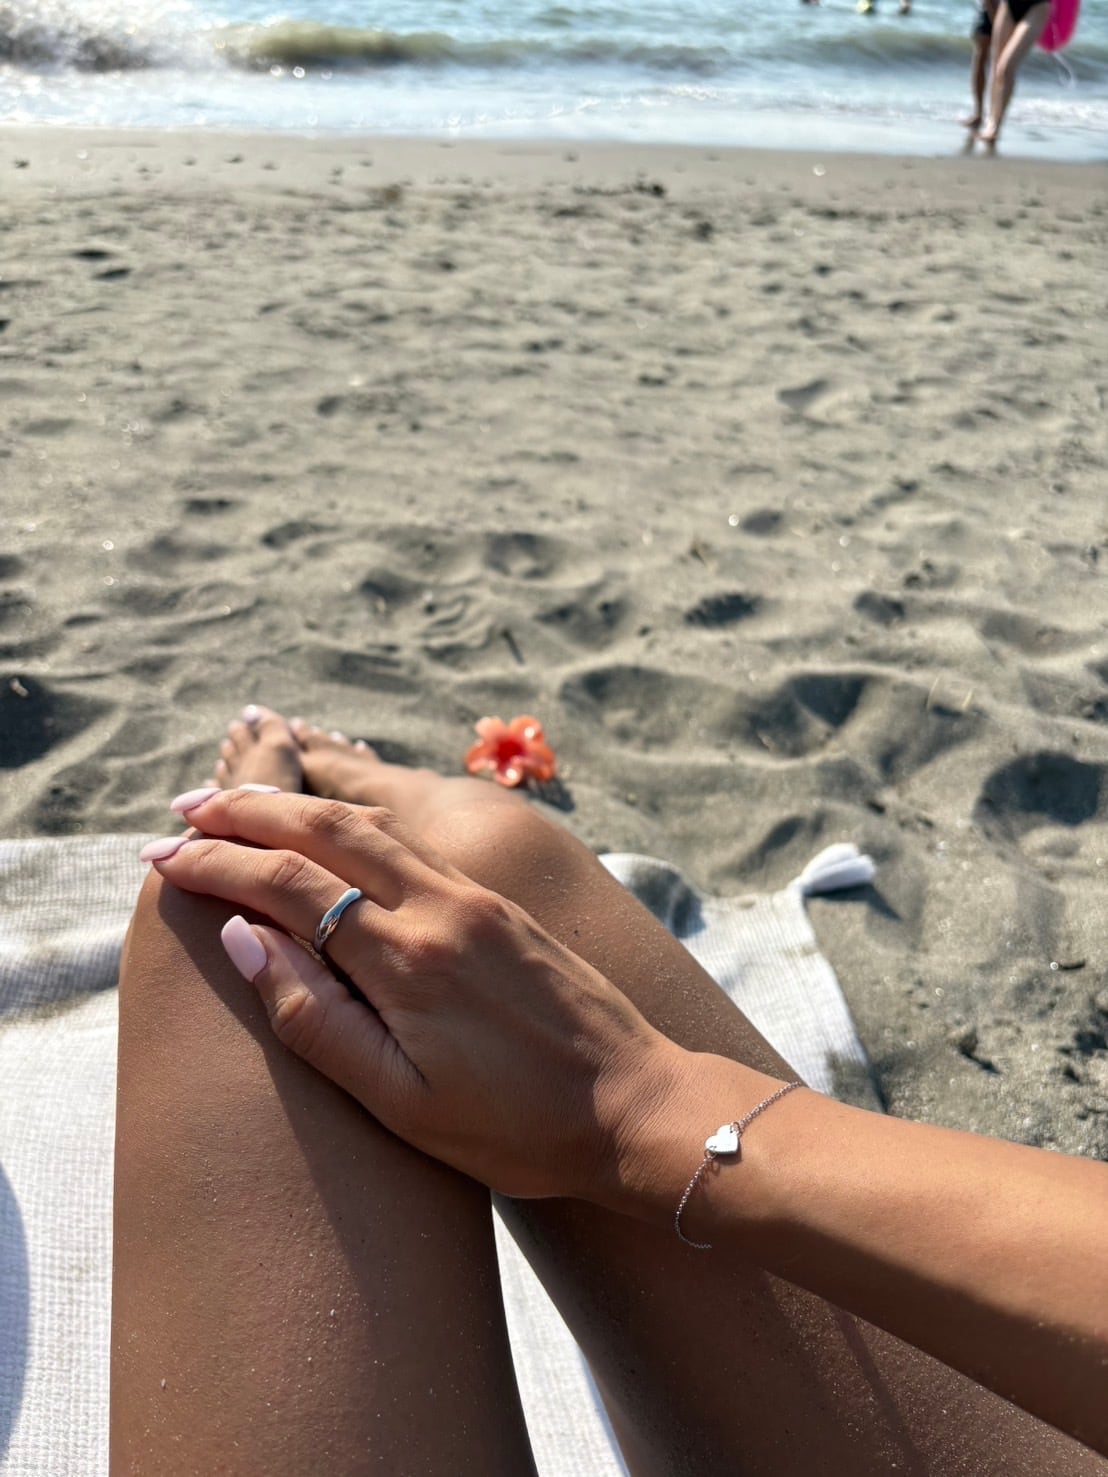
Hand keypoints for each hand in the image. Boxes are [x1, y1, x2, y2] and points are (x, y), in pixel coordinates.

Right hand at [142, 789, 685, 1203]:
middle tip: (183, 812)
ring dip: (299, 805)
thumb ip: (314, 1017)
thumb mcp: (401, 1103)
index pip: (288, 883)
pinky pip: (410, 839)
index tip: (162, 862)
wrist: (639, 1107)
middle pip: (327, 828)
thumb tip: (246, 937)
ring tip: (240, 803)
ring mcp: (477, 896)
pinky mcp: (501, 902)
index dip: (217, 865)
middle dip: (248, 811)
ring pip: (372, 823)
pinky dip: (353, 821)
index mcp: (408, 958)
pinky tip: (331, 828)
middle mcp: (441, 906)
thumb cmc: (518, 1129)